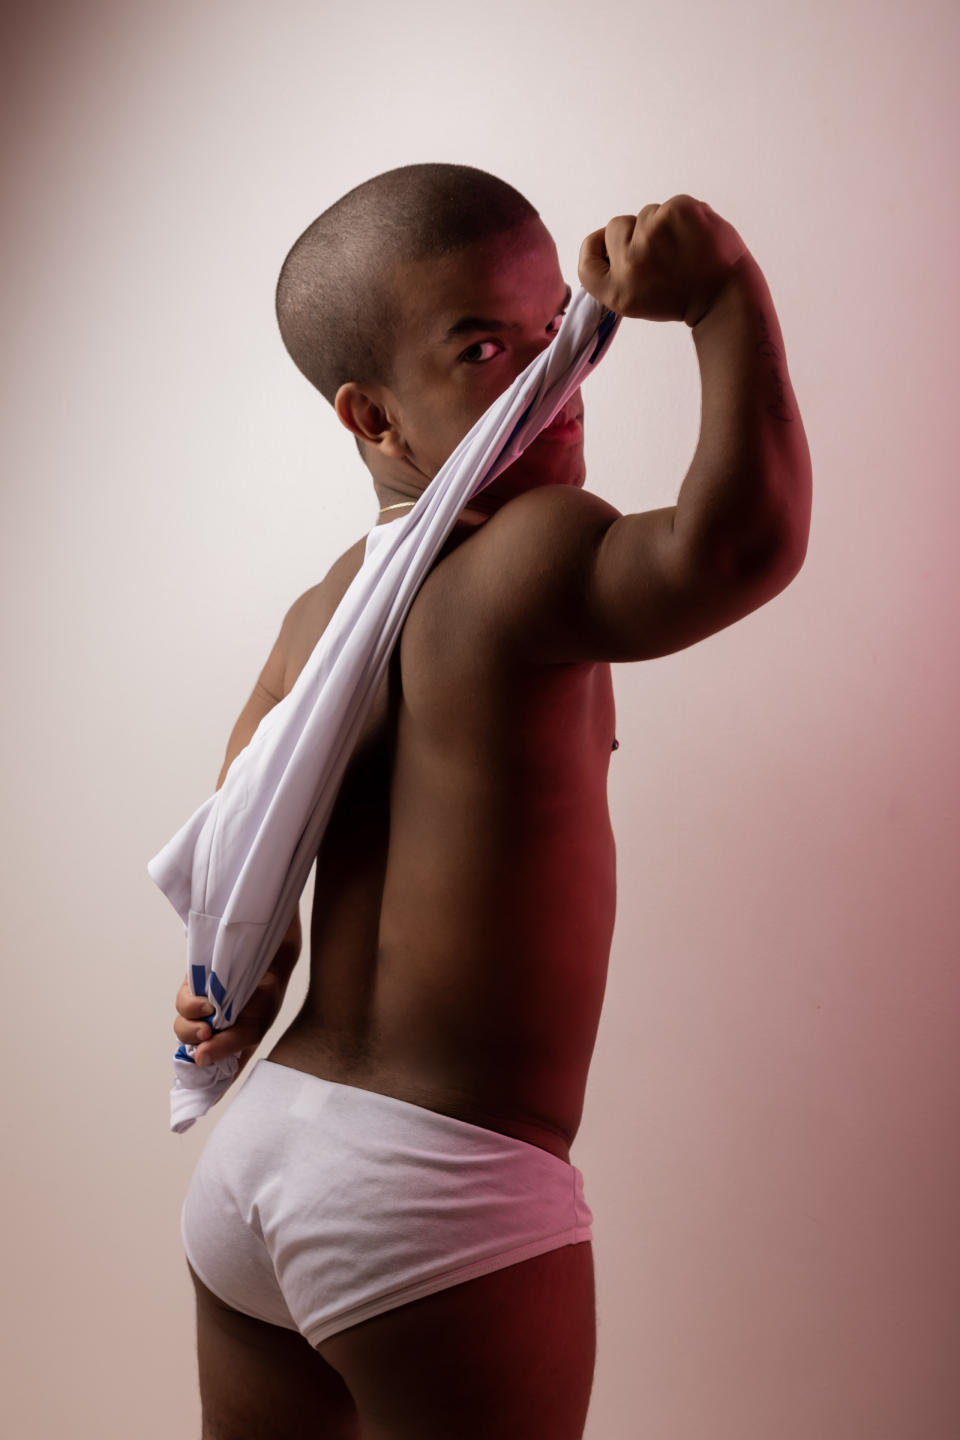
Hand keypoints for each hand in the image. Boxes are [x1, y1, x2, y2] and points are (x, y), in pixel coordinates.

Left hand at [173, 966, 290, 1080]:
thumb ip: (226, 1047)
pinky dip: (191, 1004)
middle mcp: (210, 1032)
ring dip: (191, 1023)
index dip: (197, 1080)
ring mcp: (200, 1012)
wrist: (268, 964)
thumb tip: (199, 1059)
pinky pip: (182, 1002)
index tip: (195, 1084)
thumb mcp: (252, 1030)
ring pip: (181, 1026)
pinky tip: (206, 1001)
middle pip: (187, 1048)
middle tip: (206, 1033)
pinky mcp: (193, 990)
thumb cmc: (265, 1000)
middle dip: (193, 1042)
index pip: (206, 1072)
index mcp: (225, 1048)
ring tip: (209, 1011)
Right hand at [578, 195, 749, 326]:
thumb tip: (604, 237)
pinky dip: (682, 217)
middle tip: (663, 257)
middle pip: (616, 226)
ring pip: (646, 213)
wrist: (725, 294)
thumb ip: (614, 273)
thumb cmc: (681, 296)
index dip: (595, 246)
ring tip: (682, 249)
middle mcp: (630, 261)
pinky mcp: (677, 212)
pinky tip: (694, 236)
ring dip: (661, 226)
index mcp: (617, 290)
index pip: (587, 259)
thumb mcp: (636, 300)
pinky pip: (669, 205)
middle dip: (635, 233)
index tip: (609, 244)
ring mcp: (653, 234)